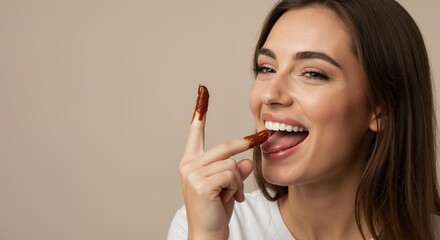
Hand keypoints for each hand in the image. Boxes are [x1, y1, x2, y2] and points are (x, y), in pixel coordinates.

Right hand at [179, 85, 267, 239]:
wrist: (208, 235)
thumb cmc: (215, 211)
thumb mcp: (228, 187)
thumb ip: (234, 171)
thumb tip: (245, 161)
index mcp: (191, 162)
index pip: (195, 132)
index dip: (200, 111)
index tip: (202, 91)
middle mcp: (188, 165)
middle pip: (225, 147)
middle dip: (246, 146)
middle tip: (264, 137)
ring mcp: (192, 174)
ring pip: (232, 163)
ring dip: (238, 181)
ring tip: (231, 195)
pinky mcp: (201, 184)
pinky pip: (232, 174)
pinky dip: (236, 187)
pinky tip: (229, 199)